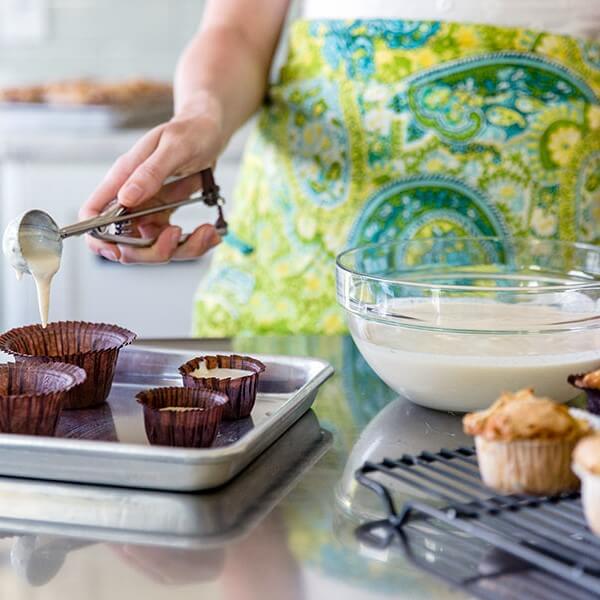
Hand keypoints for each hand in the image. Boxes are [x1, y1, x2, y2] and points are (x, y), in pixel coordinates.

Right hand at [80, 107, 224, 263]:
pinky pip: (178, 242)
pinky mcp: (169, 215)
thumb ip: (150, 172)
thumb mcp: (173, 146)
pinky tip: (211, 232)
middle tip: (178, 235)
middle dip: (153, 251)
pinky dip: (196, 243)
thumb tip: (125, 199)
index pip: (93, 214)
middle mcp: (133, 200)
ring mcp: (151, 210)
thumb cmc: (190, 130)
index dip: (98, 239)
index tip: (118, 251)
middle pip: (127, 243)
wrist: (210, 130)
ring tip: (207, 232)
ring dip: (184, 248)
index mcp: (123, 179)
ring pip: (156, 248)